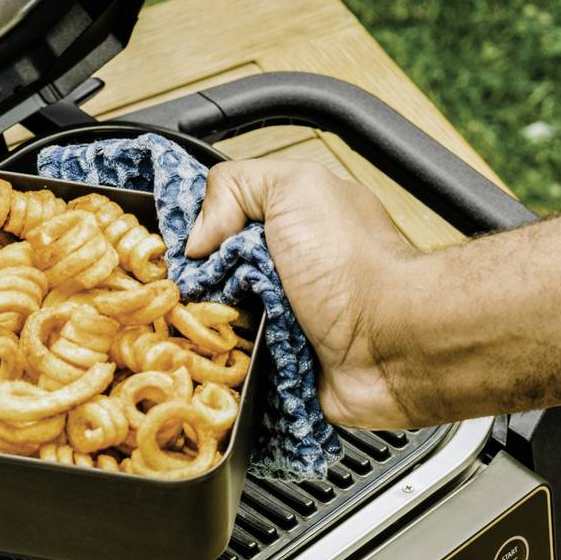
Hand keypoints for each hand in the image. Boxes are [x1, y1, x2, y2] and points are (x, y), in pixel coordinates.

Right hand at [190, 158, 418, 427]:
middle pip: (207, 283)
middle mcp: (282, 277)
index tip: (167, 252)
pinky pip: (231, 374)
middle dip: (187, 292)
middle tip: (175, 298)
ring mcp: (280, 327)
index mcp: (288, 229)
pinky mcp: (279, 374)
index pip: (217, 229)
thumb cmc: (352, 262)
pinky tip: (204, 367)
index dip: (188, 238)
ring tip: (183, 336)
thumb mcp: (295, 188)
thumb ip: (236, 185)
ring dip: (198, 335)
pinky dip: (217, 372)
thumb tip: (195, 238)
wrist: (393, 342)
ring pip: (213, 331)